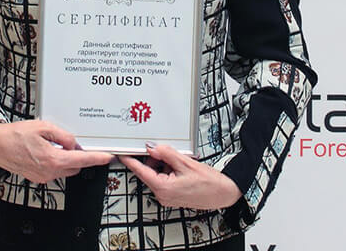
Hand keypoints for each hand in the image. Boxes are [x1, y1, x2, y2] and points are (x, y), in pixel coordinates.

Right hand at [0, 120, 112, 183]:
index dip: (97, 158)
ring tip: (54, 144)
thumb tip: (73, 143)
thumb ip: (63, 135)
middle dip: (79, 156)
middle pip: (76, 166)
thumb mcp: (43, 127)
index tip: (107, 157)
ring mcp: (43, 176)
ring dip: (67, 158)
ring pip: (65, 169)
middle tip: (73, 142)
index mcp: (53, 159)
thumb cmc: (16, 135)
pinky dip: (56, 161)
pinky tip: (47, 150)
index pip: (82, 160)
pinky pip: (54, 170)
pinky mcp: (37, 177)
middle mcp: (49, 172)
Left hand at [119, 143, 242, 209]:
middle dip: (155, 160)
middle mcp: (163, 195)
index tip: (122, 153)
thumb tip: (153, 148)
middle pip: (149, 172)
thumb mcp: (185, 163)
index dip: (131, 160)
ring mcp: (167, 196)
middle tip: (167, 152)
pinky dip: (169, 170)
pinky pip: (164, 179)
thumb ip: (166, 154)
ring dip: (164, 165)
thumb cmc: (208, 183)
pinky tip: (181, 168)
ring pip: (157, 175)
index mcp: (163, 188)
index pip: (141, 171)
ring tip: (180, 162)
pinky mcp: (172, 195)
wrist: (223, 193)